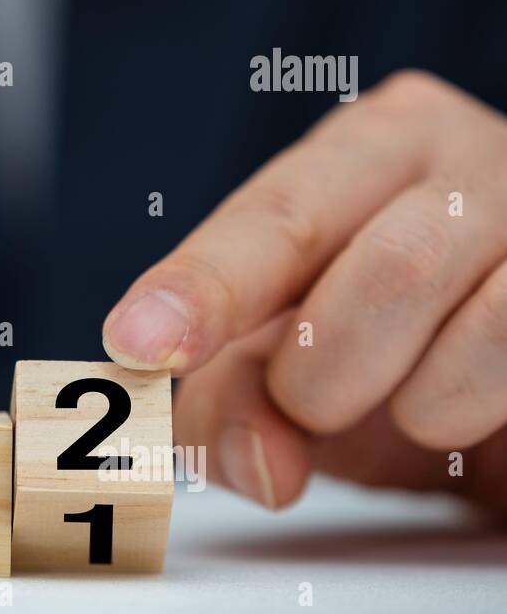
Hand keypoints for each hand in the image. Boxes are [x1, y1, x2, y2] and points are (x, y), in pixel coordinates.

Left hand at [101, 70, 506, 513]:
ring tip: (407, 406)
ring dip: (413, 405)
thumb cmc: (399, 346)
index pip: (277, 214)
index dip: (208, 284)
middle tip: (312, 405)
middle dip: (324, 375)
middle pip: (386, 267)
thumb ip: (235, 399)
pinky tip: (474, 409)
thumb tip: (258, 464)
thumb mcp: (293, 366)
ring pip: (479, 324)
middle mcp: (467, 157)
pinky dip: (474, 415)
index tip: (141, 342)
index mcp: (370, 149)